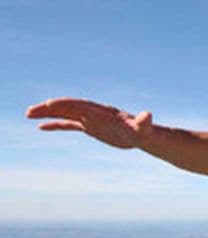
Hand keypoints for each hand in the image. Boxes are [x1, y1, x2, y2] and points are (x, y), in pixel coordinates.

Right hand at [26, 98, 152, 148]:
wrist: (142, 133)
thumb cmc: (143, 131)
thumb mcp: (144, 127)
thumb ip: (144, 121)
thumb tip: (149, 116)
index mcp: (103, 111)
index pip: (82, 105)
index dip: (66, 104)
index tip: (50, 103)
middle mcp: (94, 113)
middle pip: (69, 108)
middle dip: (51, 108)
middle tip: (30, 110)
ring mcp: (90, 119)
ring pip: (66, 114)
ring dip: (48, 114)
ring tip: (28, 114)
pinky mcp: (90, 127)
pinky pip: (69, 124)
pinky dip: (56, 125)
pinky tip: (41, 127)